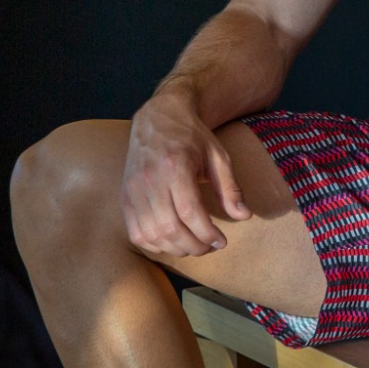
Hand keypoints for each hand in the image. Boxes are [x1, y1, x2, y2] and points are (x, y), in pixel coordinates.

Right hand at [121, 87, 251, 257]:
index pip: (189, 212)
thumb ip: (230, 187)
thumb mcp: (218, 156)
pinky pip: (136, 233)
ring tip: (194, 245)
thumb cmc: (192, 137)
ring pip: (151, 235)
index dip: (207, 234)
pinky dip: (155, 245)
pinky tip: (173, 241)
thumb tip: (244, 215)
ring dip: (176, 249)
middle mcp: (149, 179)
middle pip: (169, 228)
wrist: (158, 118)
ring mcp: (132, 190)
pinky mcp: (124, 197)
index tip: (221, 242)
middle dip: (194, 246)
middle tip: (210, 246)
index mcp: (175, 166)